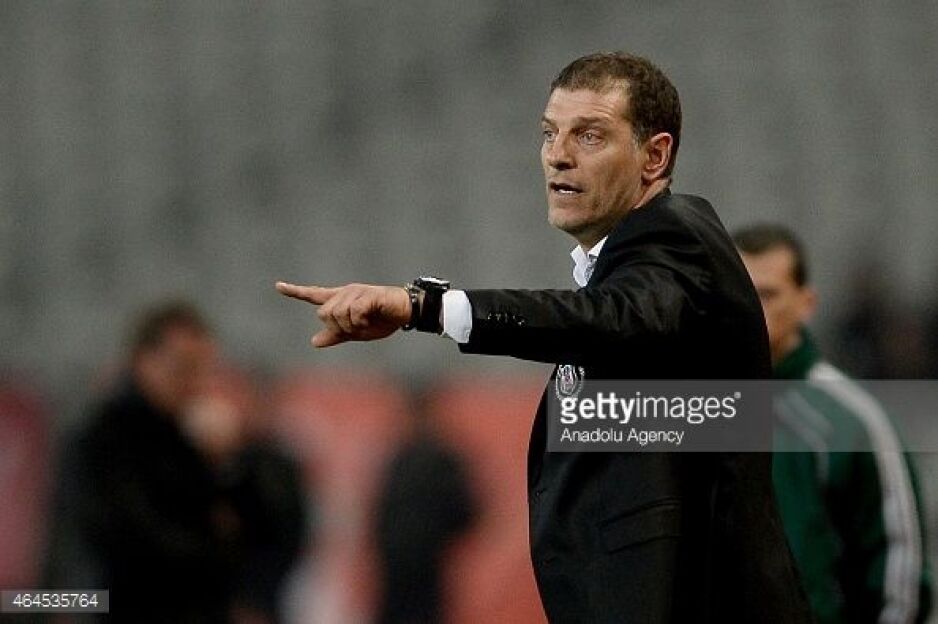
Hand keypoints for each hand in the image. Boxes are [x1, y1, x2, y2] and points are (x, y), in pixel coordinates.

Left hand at [276, 281, 411, 347]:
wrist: (404, 312)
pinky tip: (369, 319)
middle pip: (323, 313)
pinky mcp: (367, 294)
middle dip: (337, 327)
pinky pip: (353, 312)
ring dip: (350, 326)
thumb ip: (336, 335)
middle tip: (356, 329)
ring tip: (365, 323)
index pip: (314, 295)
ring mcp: (355, 292)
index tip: (278, 286)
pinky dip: (360, 321)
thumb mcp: (356, 332)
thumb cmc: (381, 320)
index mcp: (340, 300)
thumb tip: (314, 342)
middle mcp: (344, 293)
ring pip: (337, 314)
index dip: (295, 291)